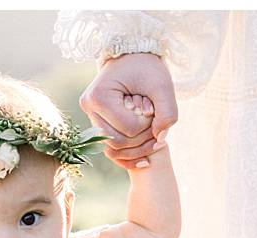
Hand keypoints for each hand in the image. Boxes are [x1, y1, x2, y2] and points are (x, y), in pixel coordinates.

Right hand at [79, 52, 176, 168]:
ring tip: (154, 136)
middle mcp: (88, 108)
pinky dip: (127, 157)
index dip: (147, 125)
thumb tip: (161, 139)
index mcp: (99, 96)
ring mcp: (89, 117)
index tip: (153, 109)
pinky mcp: (96, 123)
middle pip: (117, 142)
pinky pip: (110, 150)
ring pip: (113, 149)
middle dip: (142, 139)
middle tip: (156, 124)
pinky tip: (145, 161)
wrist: (131, 57)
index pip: (128, 128)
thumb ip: (168, 112)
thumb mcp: (162, 85)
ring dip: (137, 149)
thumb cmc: (146, 67)